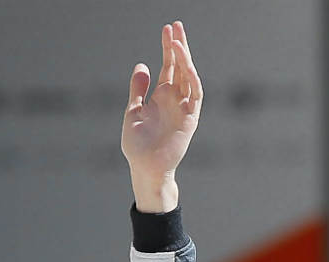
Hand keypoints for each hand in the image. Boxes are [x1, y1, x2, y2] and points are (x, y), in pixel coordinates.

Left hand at [121, 21, 202, 212]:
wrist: (145, 168)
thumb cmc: (137, 145)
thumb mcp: (132, 111)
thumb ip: (138, 89)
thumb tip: (142, 65)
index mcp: (161, 96)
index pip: (168, 66)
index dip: (168, 48)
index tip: (167, 29)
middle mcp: (175, 98)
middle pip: (180, 67)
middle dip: (179, 46)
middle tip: (176, 26)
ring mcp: (184, 107)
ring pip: (189, 77)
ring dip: (185, 59)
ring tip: (178, 42)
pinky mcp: (190, 119)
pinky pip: (195, 95)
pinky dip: (192, 80)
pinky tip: (186, 65)